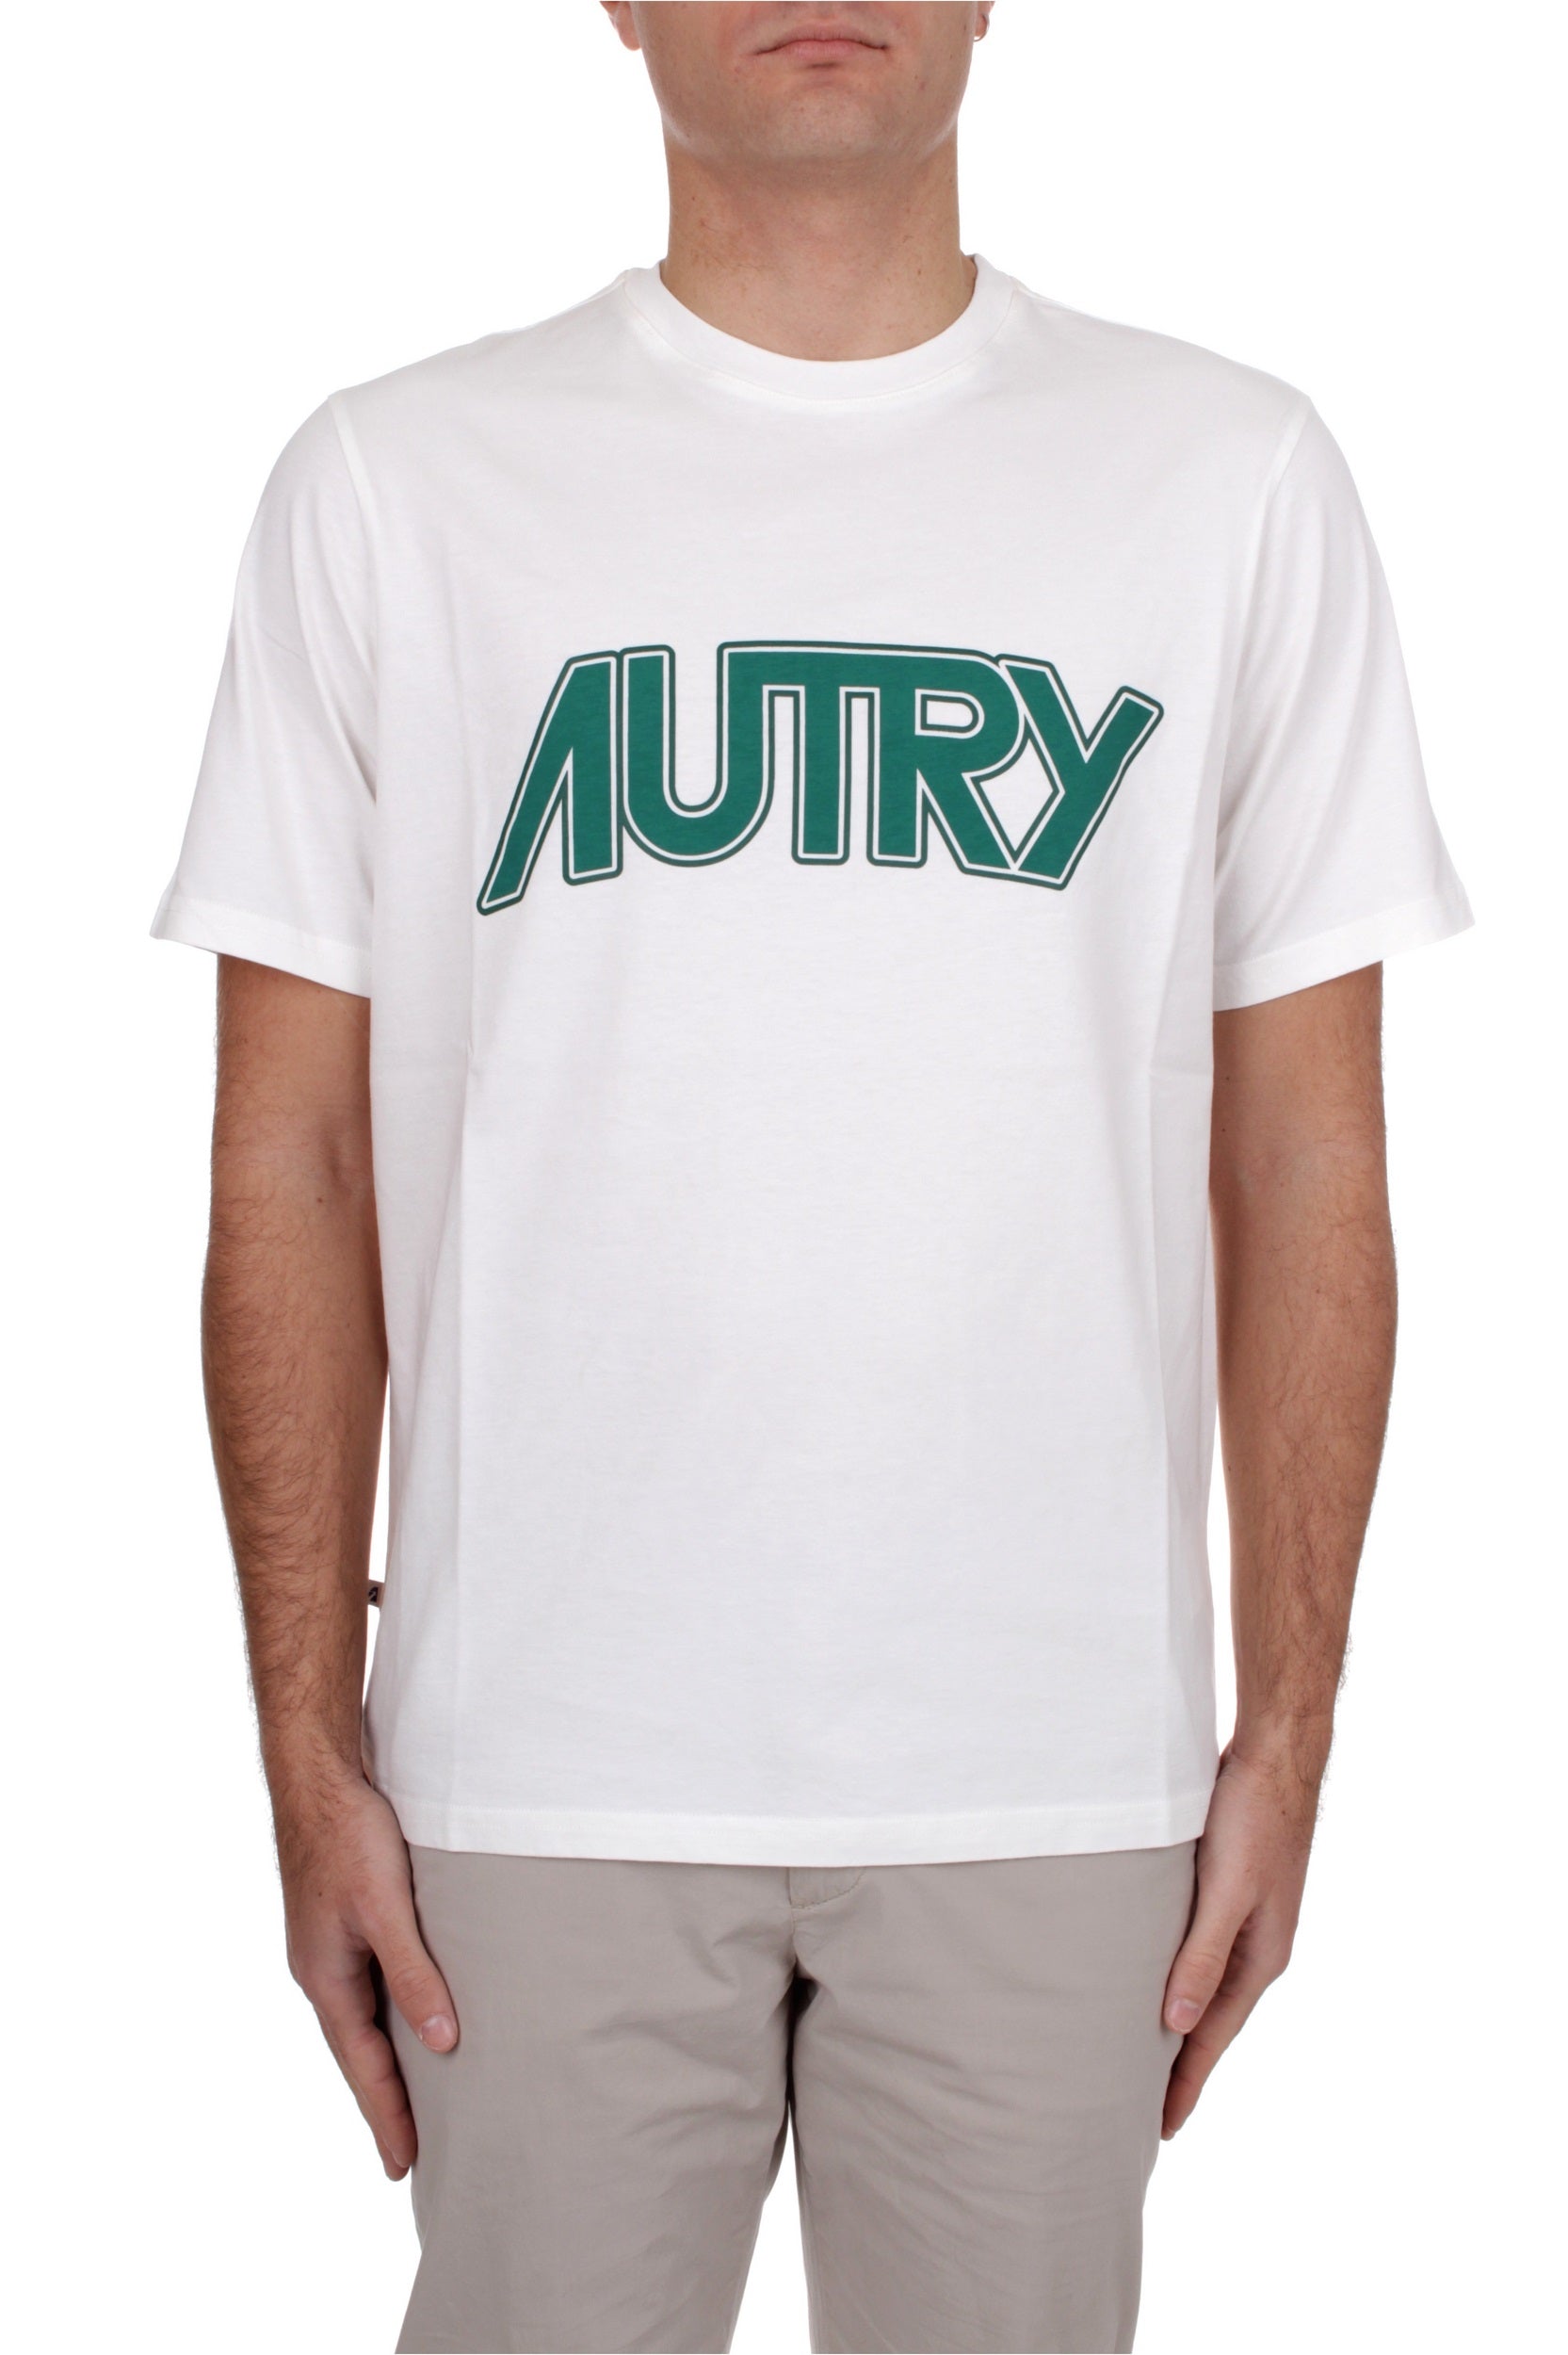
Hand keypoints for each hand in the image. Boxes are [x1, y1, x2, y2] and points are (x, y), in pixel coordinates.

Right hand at [276, 1772, 457, 2178]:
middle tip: (412, 2152)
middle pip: (359, 2051)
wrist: (318, 1776)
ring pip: (364, 2018)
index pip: (362, 2066)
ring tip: (417, 2096)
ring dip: (387, 2057)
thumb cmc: (348, 1837)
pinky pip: (369, 1984)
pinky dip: (389, 2012)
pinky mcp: (344, 1921)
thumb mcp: (386, 1909)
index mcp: (326, 1979)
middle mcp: (323, 1971)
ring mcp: (330, 1947)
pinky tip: (411, 2013)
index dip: (386, 2115)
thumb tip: (442, 2041)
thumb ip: (414, 1973)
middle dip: (385, 2100)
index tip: (403, 2166)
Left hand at [1160, 1739, 1318, 2136]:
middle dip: (1179, 2066)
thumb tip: (1174, 2026)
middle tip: (1139, 2110)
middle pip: (1209, 2021)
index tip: (1158, 2129)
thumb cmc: (1253, 1817)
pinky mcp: (1228, 1892)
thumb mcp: (1226, 1892)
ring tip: (1140, 2056)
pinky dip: (1176, 1977)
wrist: (1275, 1753)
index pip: (1214, 2037)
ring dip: (1175, 2023)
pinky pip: (1198, 1952)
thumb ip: (1202, 1957)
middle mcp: (1256, 1947)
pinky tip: (1151, 1979)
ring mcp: (1244, 1921)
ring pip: (1202, 1987)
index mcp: (1261, 1958)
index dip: (1185, 2083)